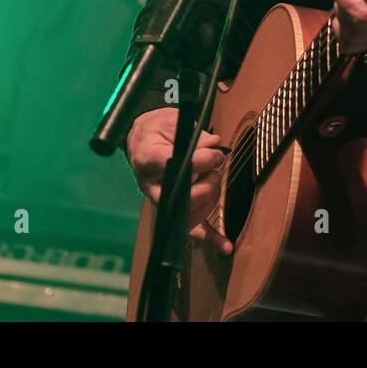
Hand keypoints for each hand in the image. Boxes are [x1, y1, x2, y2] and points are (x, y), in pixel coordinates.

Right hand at [126, 107, 232, 254]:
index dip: (201, 161)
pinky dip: (210, 238)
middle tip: (214, 163)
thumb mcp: (172, 122)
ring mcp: (162, 202)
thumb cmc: (158, 130)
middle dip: (208, 181)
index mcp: (149, 160)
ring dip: (211, 198)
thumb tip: (215, 145)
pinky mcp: (173, 210)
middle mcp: (153, 186)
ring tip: (212, 179)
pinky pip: (191, 229)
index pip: (177, 166)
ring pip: (191, 213)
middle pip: (186, 196)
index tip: (215, 152)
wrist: (141, 140)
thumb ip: (194, 134)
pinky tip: (225, 246)